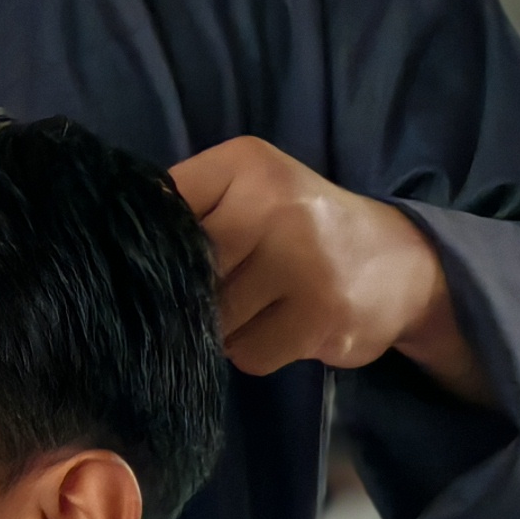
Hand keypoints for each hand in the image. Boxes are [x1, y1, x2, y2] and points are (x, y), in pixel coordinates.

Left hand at [172, 135, 489, 402]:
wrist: (402, 263)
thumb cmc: (305, 226)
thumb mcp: (252, 191)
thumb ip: (193, 208)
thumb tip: (117, 253)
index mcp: (247, 164)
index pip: (164, 211)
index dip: (153, 249)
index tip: (161, 266)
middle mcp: (275, 205)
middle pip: (186, 274)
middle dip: (193, 294)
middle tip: (225, 290)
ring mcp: (301, 263)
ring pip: (213, 320)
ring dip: (226, 327)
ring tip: (262, 305)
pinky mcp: (319, 318)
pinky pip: (248, 354)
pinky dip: (256, 350)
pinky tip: (284, 326)